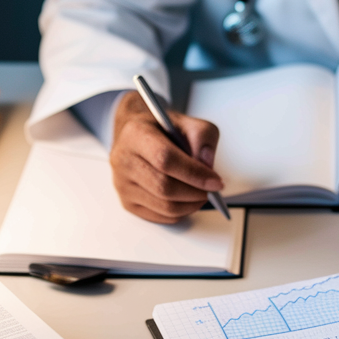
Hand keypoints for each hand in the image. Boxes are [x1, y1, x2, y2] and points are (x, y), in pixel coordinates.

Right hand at [109, 91, 223, 222]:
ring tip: (202, 193)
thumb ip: (203, 135)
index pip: (165, 159)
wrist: (137, 137)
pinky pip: (161, 217)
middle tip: (212, 189)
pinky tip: (187, 200)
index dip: (194, 173)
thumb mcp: (187, 121)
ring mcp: (122, 184)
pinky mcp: (127, 203)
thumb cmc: (162, 130)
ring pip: (164, 206)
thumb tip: (207, 164)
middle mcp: (123, 160)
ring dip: (191, 205)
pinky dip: (181, 213)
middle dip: (195, 192)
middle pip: (164, 187)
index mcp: (136, 134)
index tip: (216, 181)